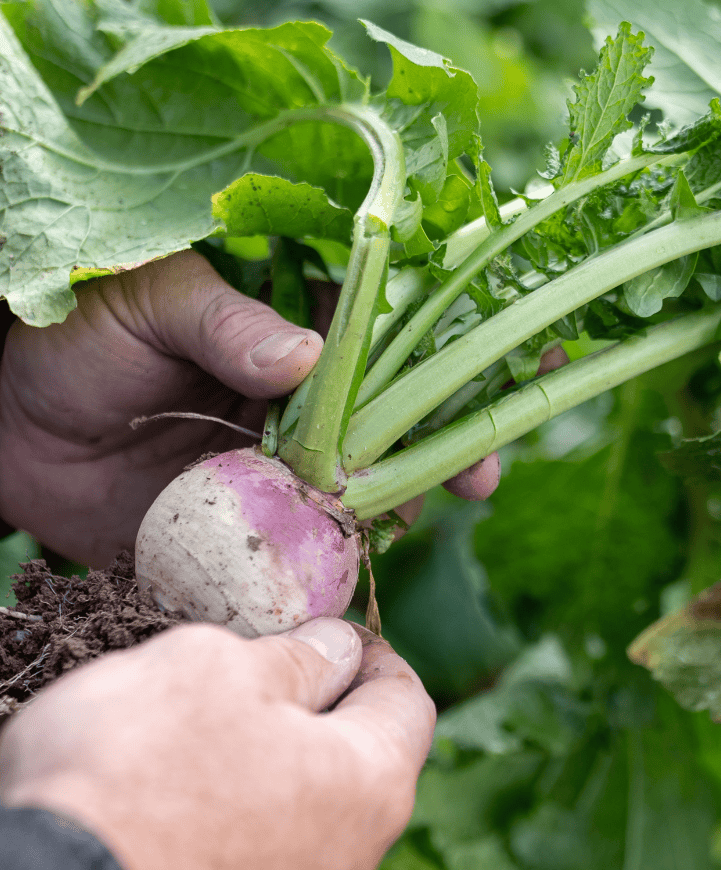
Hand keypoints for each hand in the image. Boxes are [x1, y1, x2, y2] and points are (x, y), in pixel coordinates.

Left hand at [0, 250, 511, 566]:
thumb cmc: (75, 334)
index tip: (520, 358)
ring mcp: (285, 473)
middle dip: (453, 446)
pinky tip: (358, 569)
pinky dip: (340, 565)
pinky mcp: (250, 529)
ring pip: (368, 493)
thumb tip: (305, 354)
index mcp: (298, 338)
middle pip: (403, 427)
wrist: (5, 425)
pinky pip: (310, 551)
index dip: (459, 355)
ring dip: (403, 507)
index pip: (399, 341)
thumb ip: (224, 323)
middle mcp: (308, 407)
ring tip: (418, 514)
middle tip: (481, 472)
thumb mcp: (149, 300)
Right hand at [0, 618, 432, 869]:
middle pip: (361, 768)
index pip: (407, 703)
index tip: (333, 635)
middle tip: (259, 679)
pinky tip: (184, 813)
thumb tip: (335, 651)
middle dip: (319, 715)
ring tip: (207, 745)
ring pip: (310, 825)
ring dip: (275, 776)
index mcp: (372, 786)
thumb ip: (295, 658)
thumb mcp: (216, 670)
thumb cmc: (134, 771)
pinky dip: (240, 833)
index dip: (372, 656)